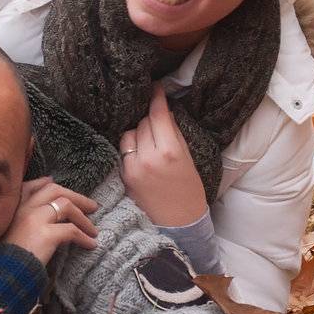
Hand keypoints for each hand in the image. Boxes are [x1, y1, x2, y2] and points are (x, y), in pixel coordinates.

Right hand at [3, 177, 97, 266]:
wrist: (2, 275)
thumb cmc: (5, 260)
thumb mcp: (9, 234)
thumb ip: (21, 223)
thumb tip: (42, 216)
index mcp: (14, 208)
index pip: (31, 186)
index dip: (44, 183)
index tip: (54, 183)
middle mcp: (24, 208)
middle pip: (54, 190)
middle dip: (75, 196)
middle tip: (91, 206)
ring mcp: (35, 219)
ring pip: (65, 205)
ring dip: (83, 217)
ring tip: (93, 230)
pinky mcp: (46, 234)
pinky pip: (72, 230)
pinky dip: (84, 237)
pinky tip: (90, 245)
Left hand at [119, 83, 206, 226]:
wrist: (179, 226)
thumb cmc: (189, 191)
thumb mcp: (188, 159)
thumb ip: (174, 134)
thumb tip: (163, 111)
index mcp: (170, 152)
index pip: (158, 115)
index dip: (156, 98)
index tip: (156, 87)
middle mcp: (149, 157)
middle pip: (143, 122)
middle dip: (150, 120)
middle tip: (158, 124)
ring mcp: (133, 167)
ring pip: (129, 133)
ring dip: (138, 132)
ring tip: (149, 142)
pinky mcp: (123, 176)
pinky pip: (123, 150)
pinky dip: (131, 147)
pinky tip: (140, 153)